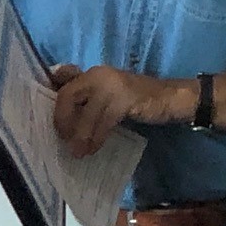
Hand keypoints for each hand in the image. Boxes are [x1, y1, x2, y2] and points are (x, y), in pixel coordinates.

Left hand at [50, 64, 182, 157]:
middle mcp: (98, 74)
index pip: (64, 83)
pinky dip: (96, 137)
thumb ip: (87, 99)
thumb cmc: (135, 99)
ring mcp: (112, 85)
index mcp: (92, 73)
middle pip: (68, 95)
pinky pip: (104, 121)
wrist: (169, 98)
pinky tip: (94, 149)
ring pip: (86, 112)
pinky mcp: (125, 98)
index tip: (57, 126)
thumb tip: (65, 118)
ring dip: (80, 135)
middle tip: (64, 140)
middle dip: (63, 120)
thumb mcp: (107, 96)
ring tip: (78, 153)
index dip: (56, 105)